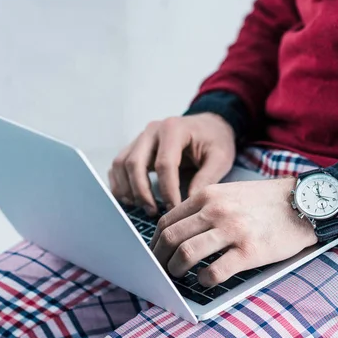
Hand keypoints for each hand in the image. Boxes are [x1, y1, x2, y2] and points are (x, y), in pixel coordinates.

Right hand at [109, 113, 235, 214]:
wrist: (209, 125)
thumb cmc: (215, 140)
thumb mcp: (220, 157)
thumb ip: (206, 179)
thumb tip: (188, 206)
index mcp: (173, 129)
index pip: (164, 164)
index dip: (167, 190)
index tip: (174, 209)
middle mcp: (152, 130)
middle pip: (134, 163)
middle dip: (142, 192)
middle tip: (153, 212)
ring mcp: (140, 137)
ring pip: (121, 164)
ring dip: (128, 190)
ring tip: (144, 208)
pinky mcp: (134, 147)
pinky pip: (117, 166)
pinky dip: (119, 184)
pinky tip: (131, 200)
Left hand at [150, 178, 317, 286]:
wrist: (303, 203)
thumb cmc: (264, 201)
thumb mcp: (228, 192)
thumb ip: (203, 207)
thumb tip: (176, 231)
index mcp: (207, 196)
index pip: (167, 220)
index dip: (154, 242)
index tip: (154, 254)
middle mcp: (215, 211)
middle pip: (170, 238)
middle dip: (158, 258)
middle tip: (160, 270)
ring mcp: (232, 231)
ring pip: (186, 253)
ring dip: (176, 269)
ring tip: (178, 276)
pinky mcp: (250, 251)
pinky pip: (215, 271)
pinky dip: (204, 279)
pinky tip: (205, 280)